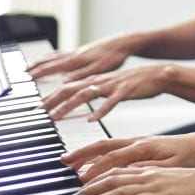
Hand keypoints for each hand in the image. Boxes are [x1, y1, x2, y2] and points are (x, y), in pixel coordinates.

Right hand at [27, 34, 135, 80]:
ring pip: (54, 57)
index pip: (50, 68)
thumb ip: (80, 76)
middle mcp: (73, 56)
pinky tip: (54, 61)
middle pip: (49, 61)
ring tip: (31, 67)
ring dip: (41, 62)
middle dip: (34, 67)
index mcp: (75, 61)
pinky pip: (61, 55)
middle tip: (22, 73)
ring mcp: (77, 53)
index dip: (37, 74)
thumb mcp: (98, 70)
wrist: (123, 43)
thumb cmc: (113, 56)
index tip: (25, 79)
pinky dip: (52, 58)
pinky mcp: (82, 52)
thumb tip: (63, 83)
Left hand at [43, 63, 173, 120]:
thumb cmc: (133, 83)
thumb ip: (94, 91)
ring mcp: (112, 85)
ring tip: (57, 116)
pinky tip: (92, 119)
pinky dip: (100, 110)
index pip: (67, 87)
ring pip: (86, 94)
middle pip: (71, 88)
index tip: (37, 107)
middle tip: (38, 111)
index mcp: (95, 80)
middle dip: (53, 100)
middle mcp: (100, 81)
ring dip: (69, 105)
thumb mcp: (109, 86)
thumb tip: (78, 98)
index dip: (51, 96)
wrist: (157, 74)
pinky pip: (111, 101)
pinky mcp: (125, 91)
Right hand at [63, 133, 194, 180]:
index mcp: (144, 146)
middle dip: (82, 153)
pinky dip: (96, 151)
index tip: (83, 179)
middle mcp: (137, 141)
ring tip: (70, 159)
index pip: (114, 157)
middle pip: (103, 145)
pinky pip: (111, 145)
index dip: (97, 168)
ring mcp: (135, 141)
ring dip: (86, 151)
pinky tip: (89, 158)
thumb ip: (152, 168)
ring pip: (105, 144)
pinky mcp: (136, 144)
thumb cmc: (188, 156)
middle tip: (64, 162)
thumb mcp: (174, 165)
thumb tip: (131, 172)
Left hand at [79, 166, 194, 194]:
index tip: (78, 181)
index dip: (96, 173)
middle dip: (89, 184)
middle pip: (112, 175)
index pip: (117, 169)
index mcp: (150, 169)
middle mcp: (149, 173)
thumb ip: (153, 188)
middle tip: (71, 194)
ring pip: (120, 187)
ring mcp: (156, 184)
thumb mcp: (171, 184)